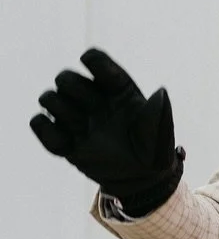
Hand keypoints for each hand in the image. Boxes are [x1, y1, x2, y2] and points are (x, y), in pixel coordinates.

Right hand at [31, 47, 182, 215]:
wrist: (139, 178)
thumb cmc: (152, 149)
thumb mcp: (160, 132)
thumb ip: (159, 112)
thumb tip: (161, 92)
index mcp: (115, 87)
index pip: (96, 60)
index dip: (92, 61)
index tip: (91, 67)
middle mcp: (91, 98)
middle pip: (65, 78)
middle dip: (74, 90)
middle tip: (93, 112)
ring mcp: (74, 117)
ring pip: (48, 98)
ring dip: (61, 111)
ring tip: (82, 130)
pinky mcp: (62, 137)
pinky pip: (38, 125)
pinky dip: (47, 132)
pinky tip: (67, 145)